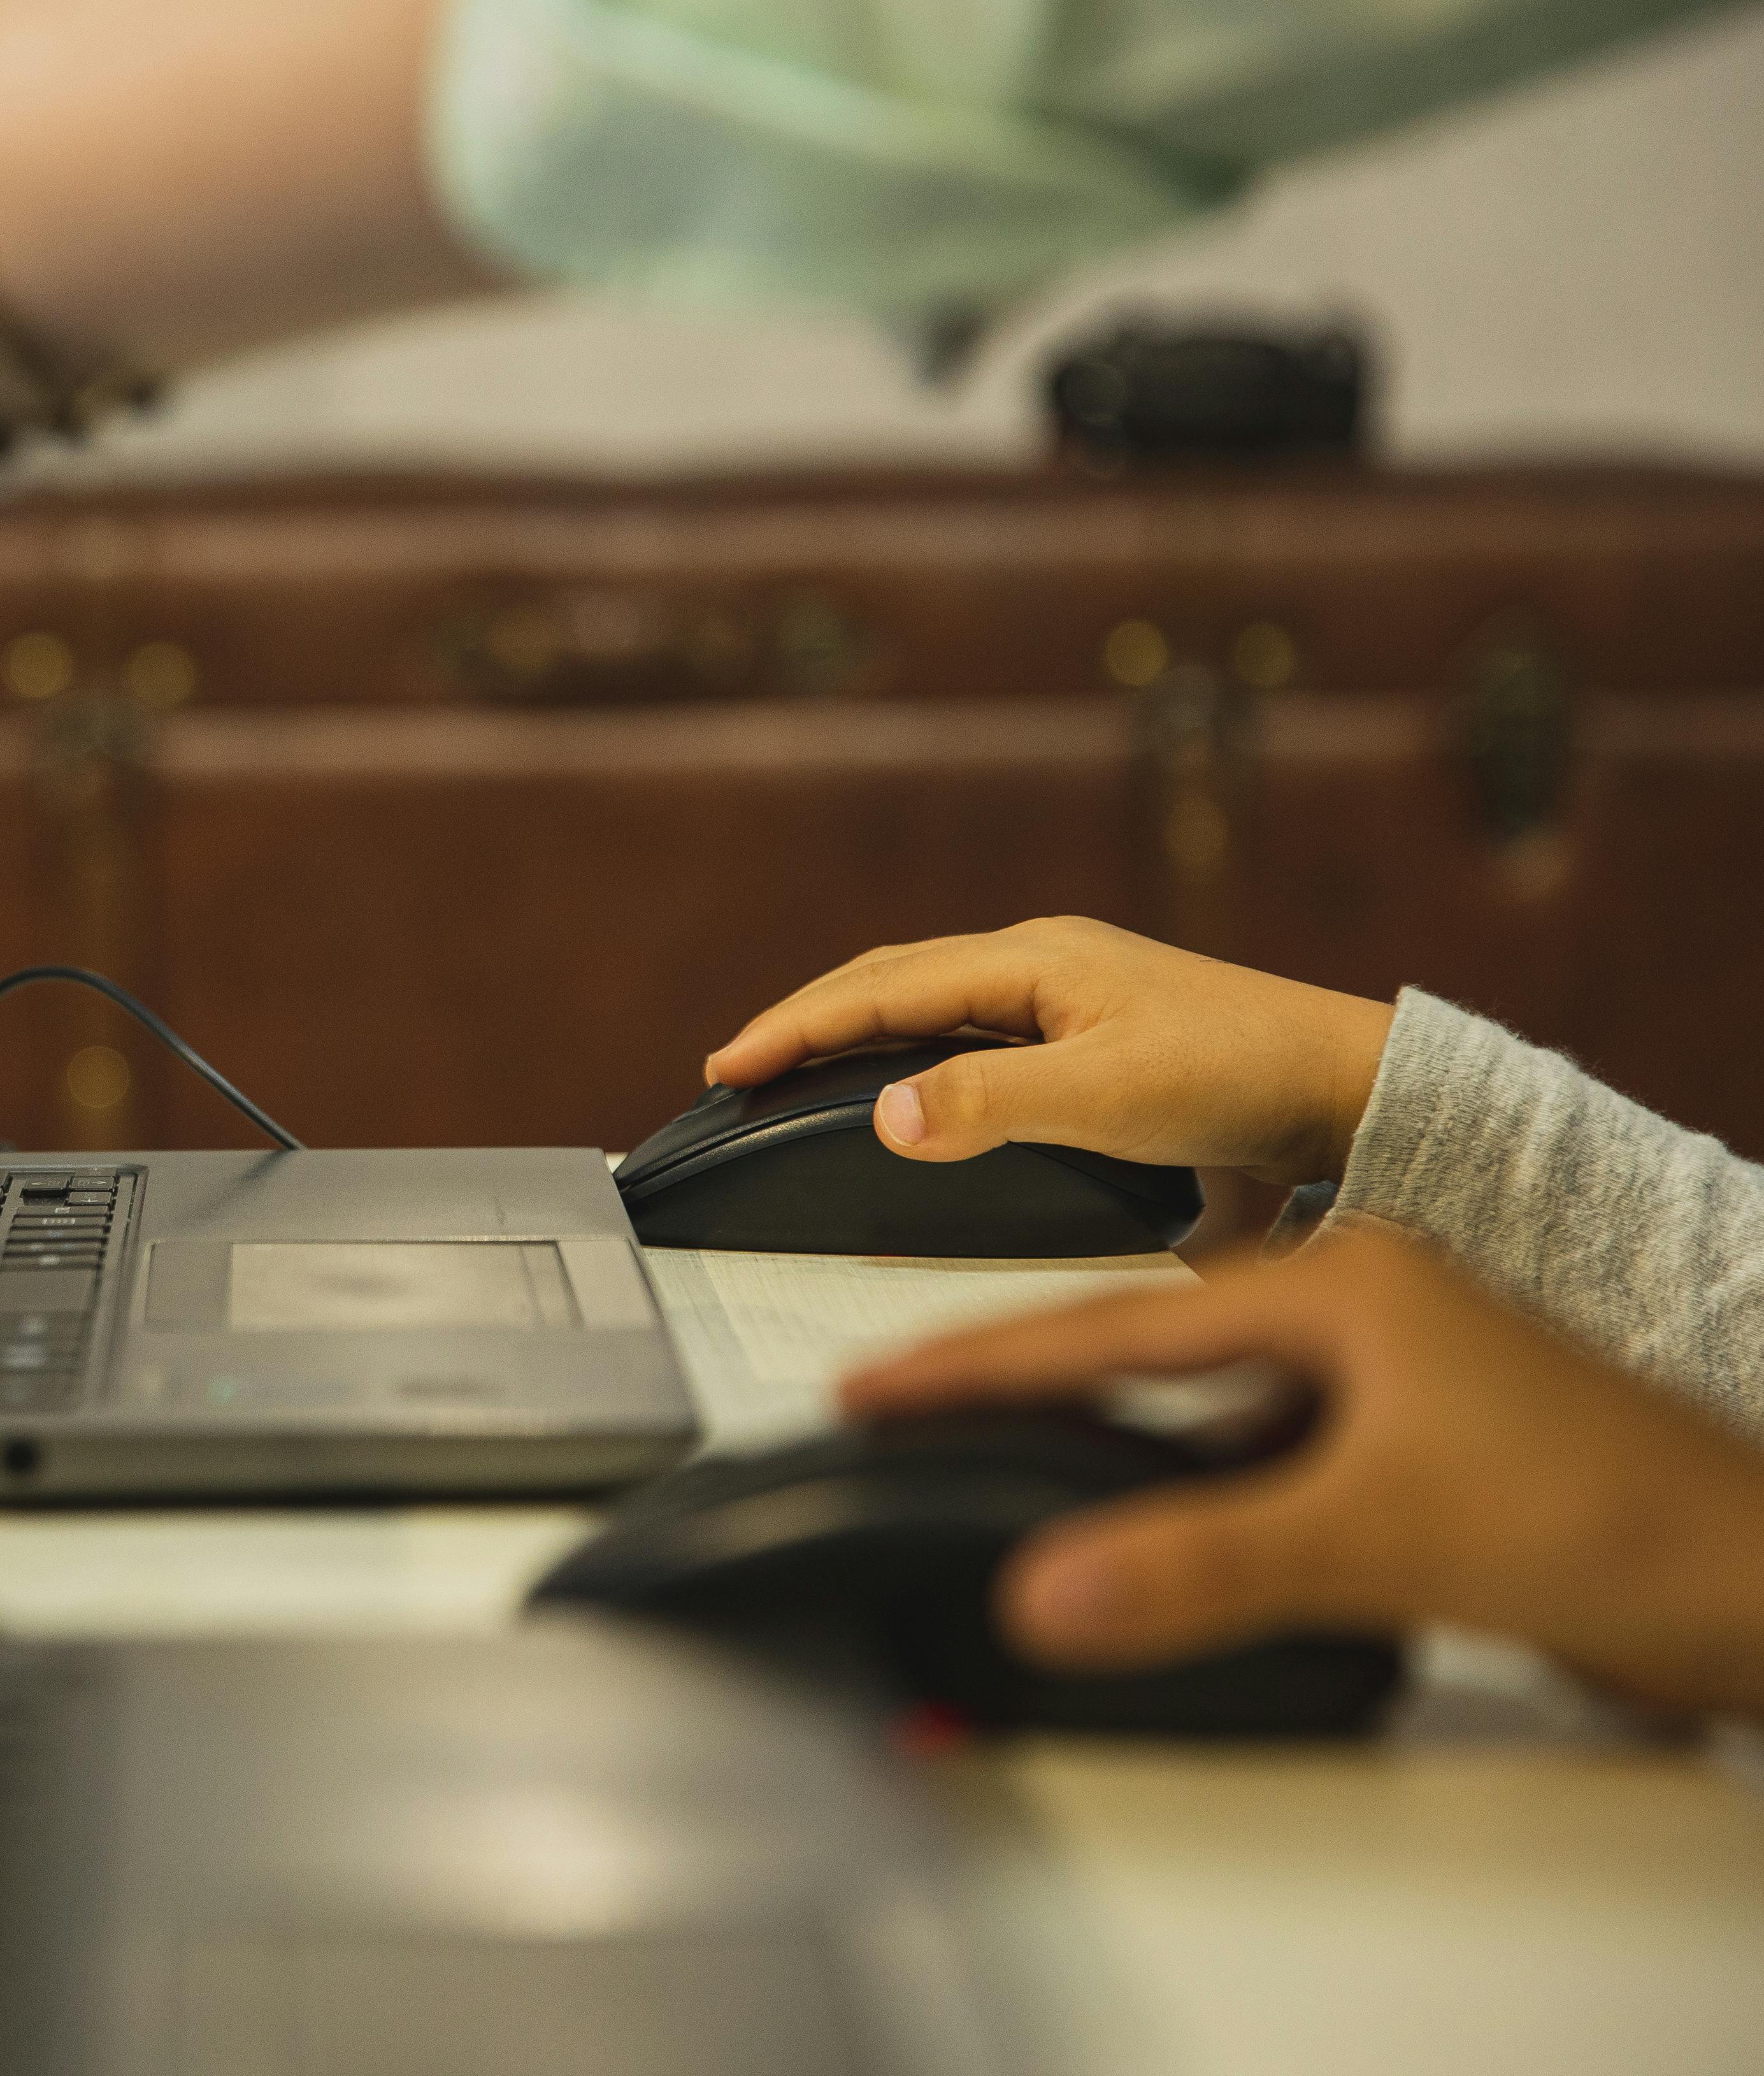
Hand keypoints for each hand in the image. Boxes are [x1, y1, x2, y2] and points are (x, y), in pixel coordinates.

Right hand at [703, 917, 1393, 1188]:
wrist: (1351, 1085)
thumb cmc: (1242, 1078)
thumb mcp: (1107, 1096)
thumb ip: (988, 1104)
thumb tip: (879, 1117)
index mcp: (1032, 960)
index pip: (878, 988)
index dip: (794, 1027)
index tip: (725, 1068)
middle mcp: (1042, 962)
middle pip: (891, 980)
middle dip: (807, 1021)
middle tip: (737, 1070)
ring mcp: (1070, 993)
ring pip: (931, 1003)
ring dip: (857, 1033)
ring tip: (797, 1074)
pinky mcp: (1094, 1032)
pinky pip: (971, 1031)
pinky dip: (911, 1053)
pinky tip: (907, 1088)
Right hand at [843, 1230, 1763, 1715]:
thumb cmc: (1630, 1524)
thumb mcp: (1387, 1536)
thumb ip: (1203, 1565)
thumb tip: (1040, 1593)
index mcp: (1337, 1282)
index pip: (1110, 1326)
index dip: (977, 1361)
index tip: (871, 1385)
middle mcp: (1359, 1309)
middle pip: (1142, 1347)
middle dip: (1017, 1381)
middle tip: (902, 1409)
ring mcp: (1392, 1379)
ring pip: (1201, 1407)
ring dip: (1105, 1441)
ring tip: (994, 1463)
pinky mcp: (1417, 1451)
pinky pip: (1257, 1460)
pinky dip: (1186, 1492)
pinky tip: (1150, 1532)